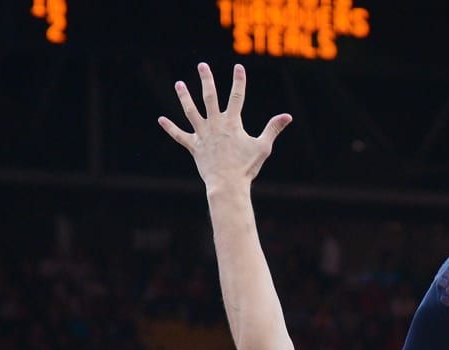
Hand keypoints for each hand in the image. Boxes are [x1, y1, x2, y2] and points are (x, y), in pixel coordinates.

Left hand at [158, 62, 290, 191]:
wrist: (227, 185)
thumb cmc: (246, 167)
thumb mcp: (263, 147)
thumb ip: (273, 128)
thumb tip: (288, 116)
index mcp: (232, 123)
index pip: (236, 97)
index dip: (239, 81)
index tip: (238, 67)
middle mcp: (215, 125)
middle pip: (209, 97)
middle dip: (207, 80)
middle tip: (202, 65)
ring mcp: (203, 135)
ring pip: (191, 111)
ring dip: (184, 97)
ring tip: (179, 84)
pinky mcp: (194, 147)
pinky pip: (180, 136)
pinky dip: (170, 128)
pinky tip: (161, 120)